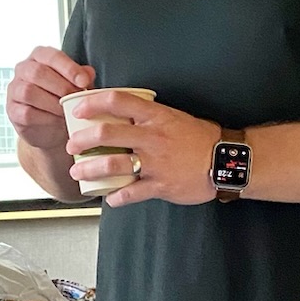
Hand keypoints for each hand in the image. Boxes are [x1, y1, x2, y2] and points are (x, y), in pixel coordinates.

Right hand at [6, 46, 92, 153]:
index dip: (69, 68)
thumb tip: (88, 73)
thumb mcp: (76, 86)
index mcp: (40, 56)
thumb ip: (83, 77)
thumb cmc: (63, 99)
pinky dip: (45, 118)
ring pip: (29, 92)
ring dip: (52, 103)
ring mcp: (15, 89)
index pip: (51, 56)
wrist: (51, 128)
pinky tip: (58, 121)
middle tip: (77, 99)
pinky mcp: (12, 110)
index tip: (84, 82)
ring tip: (68, 111)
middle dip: (61, 87)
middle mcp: (23, 69)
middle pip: (37, 72)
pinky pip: (26, 112)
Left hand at [64, 91, 218, 207]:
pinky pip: (132, 193)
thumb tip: (123, 113)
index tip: (78, 110)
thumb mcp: (174, 117)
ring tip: (78, 172)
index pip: (118, 101)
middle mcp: (152, 137)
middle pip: (108, 133)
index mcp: (156, 116)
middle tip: (72, 145)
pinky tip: (110, 199)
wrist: (227, 161)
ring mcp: (156, 163)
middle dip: (83, 140)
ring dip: (90, 169)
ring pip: (114, 165)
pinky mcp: (161, 185)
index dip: (93, 103)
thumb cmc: (201, 138)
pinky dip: (117, 198)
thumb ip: (149, 117)